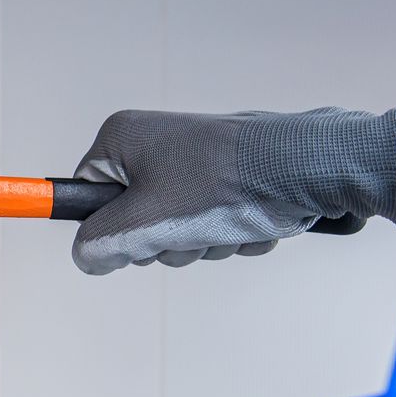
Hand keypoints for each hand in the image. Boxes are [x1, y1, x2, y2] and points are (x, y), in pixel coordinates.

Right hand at [71, 107, 395, 274]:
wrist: (310, 168)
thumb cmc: (227, 185)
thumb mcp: (144, 222)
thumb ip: (99, 244)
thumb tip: (87, 258)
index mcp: (122, 138)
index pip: (85, 197)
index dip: (109, 229)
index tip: (136, 240)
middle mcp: (154, 142)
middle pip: (131, 219)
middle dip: (165, 242)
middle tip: (189, 234)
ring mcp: (192, 160)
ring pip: (175, 228)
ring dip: (201, 243)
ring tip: (227, 227)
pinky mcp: (226, 177)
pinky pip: (210, 223)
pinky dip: (228, 235)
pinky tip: (251, 224)